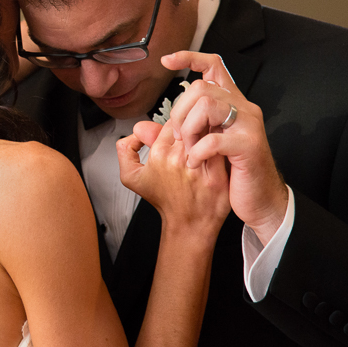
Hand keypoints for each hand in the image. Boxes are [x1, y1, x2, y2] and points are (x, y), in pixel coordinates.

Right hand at [117, 120, 230, 239]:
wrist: (187, 225)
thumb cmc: (164, 200)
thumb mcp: (132, 178)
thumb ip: (125, 150)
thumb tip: (135, 131)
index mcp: (159, 154)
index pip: (173, 121)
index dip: (180, 124)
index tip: (184, 132)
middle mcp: (178, 160)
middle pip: (192, 125)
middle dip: (196, 126)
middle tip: (199, 135)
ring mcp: (199, 168)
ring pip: (208, 134)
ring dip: (211, 134)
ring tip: (212, 140)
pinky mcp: (219, 177)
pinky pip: (222, 151)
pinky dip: (223, 147)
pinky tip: (223, 150)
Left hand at [161, 51, 288, 244]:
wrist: (259, 199)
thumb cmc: (229, 172)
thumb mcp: (197, 149)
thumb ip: (170, 136)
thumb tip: (140, 127)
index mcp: (229, 104)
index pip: (213, 66)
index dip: (190, 58)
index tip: (166, 61)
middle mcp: (242, 107)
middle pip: (202, 86)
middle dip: (181, 112)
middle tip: (182, 137)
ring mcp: (249, 124)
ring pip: (209, 105)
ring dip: (190, 130)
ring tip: (191, 151)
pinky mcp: (250, 145)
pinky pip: (214, 139)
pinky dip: (198, 152)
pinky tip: (197, 164)